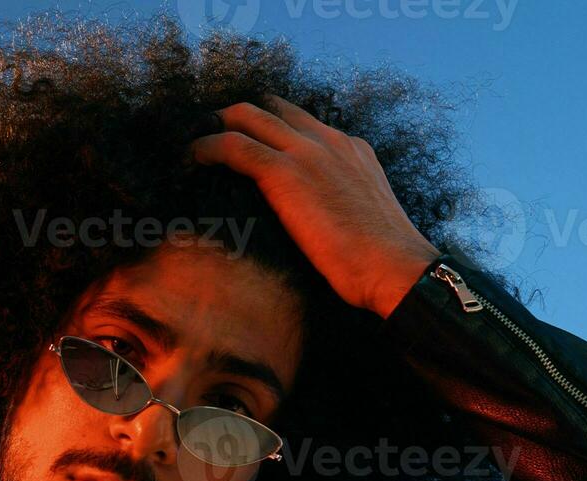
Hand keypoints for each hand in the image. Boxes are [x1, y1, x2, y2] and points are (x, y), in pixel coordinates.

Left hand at [189, 96, 440, 319]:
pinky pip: (234, 145)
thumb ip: (336, 203)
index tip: (246, 141)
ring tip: (194, 144)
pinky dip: (207, 147)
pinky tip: (191, 158)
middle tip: (209, 136)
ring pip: (248, 116)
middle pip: (272, 107)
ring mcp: (307, 151)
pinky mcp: (285, 172)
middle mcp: (328, 140)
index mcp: (350, 148)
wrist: (394, 266)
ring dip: (216, 125)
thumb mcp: (360, 215)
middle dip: (237, 116)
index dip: (268, 126)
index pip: (301, 122)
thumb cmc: (380, 260)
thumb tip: (311, 222)